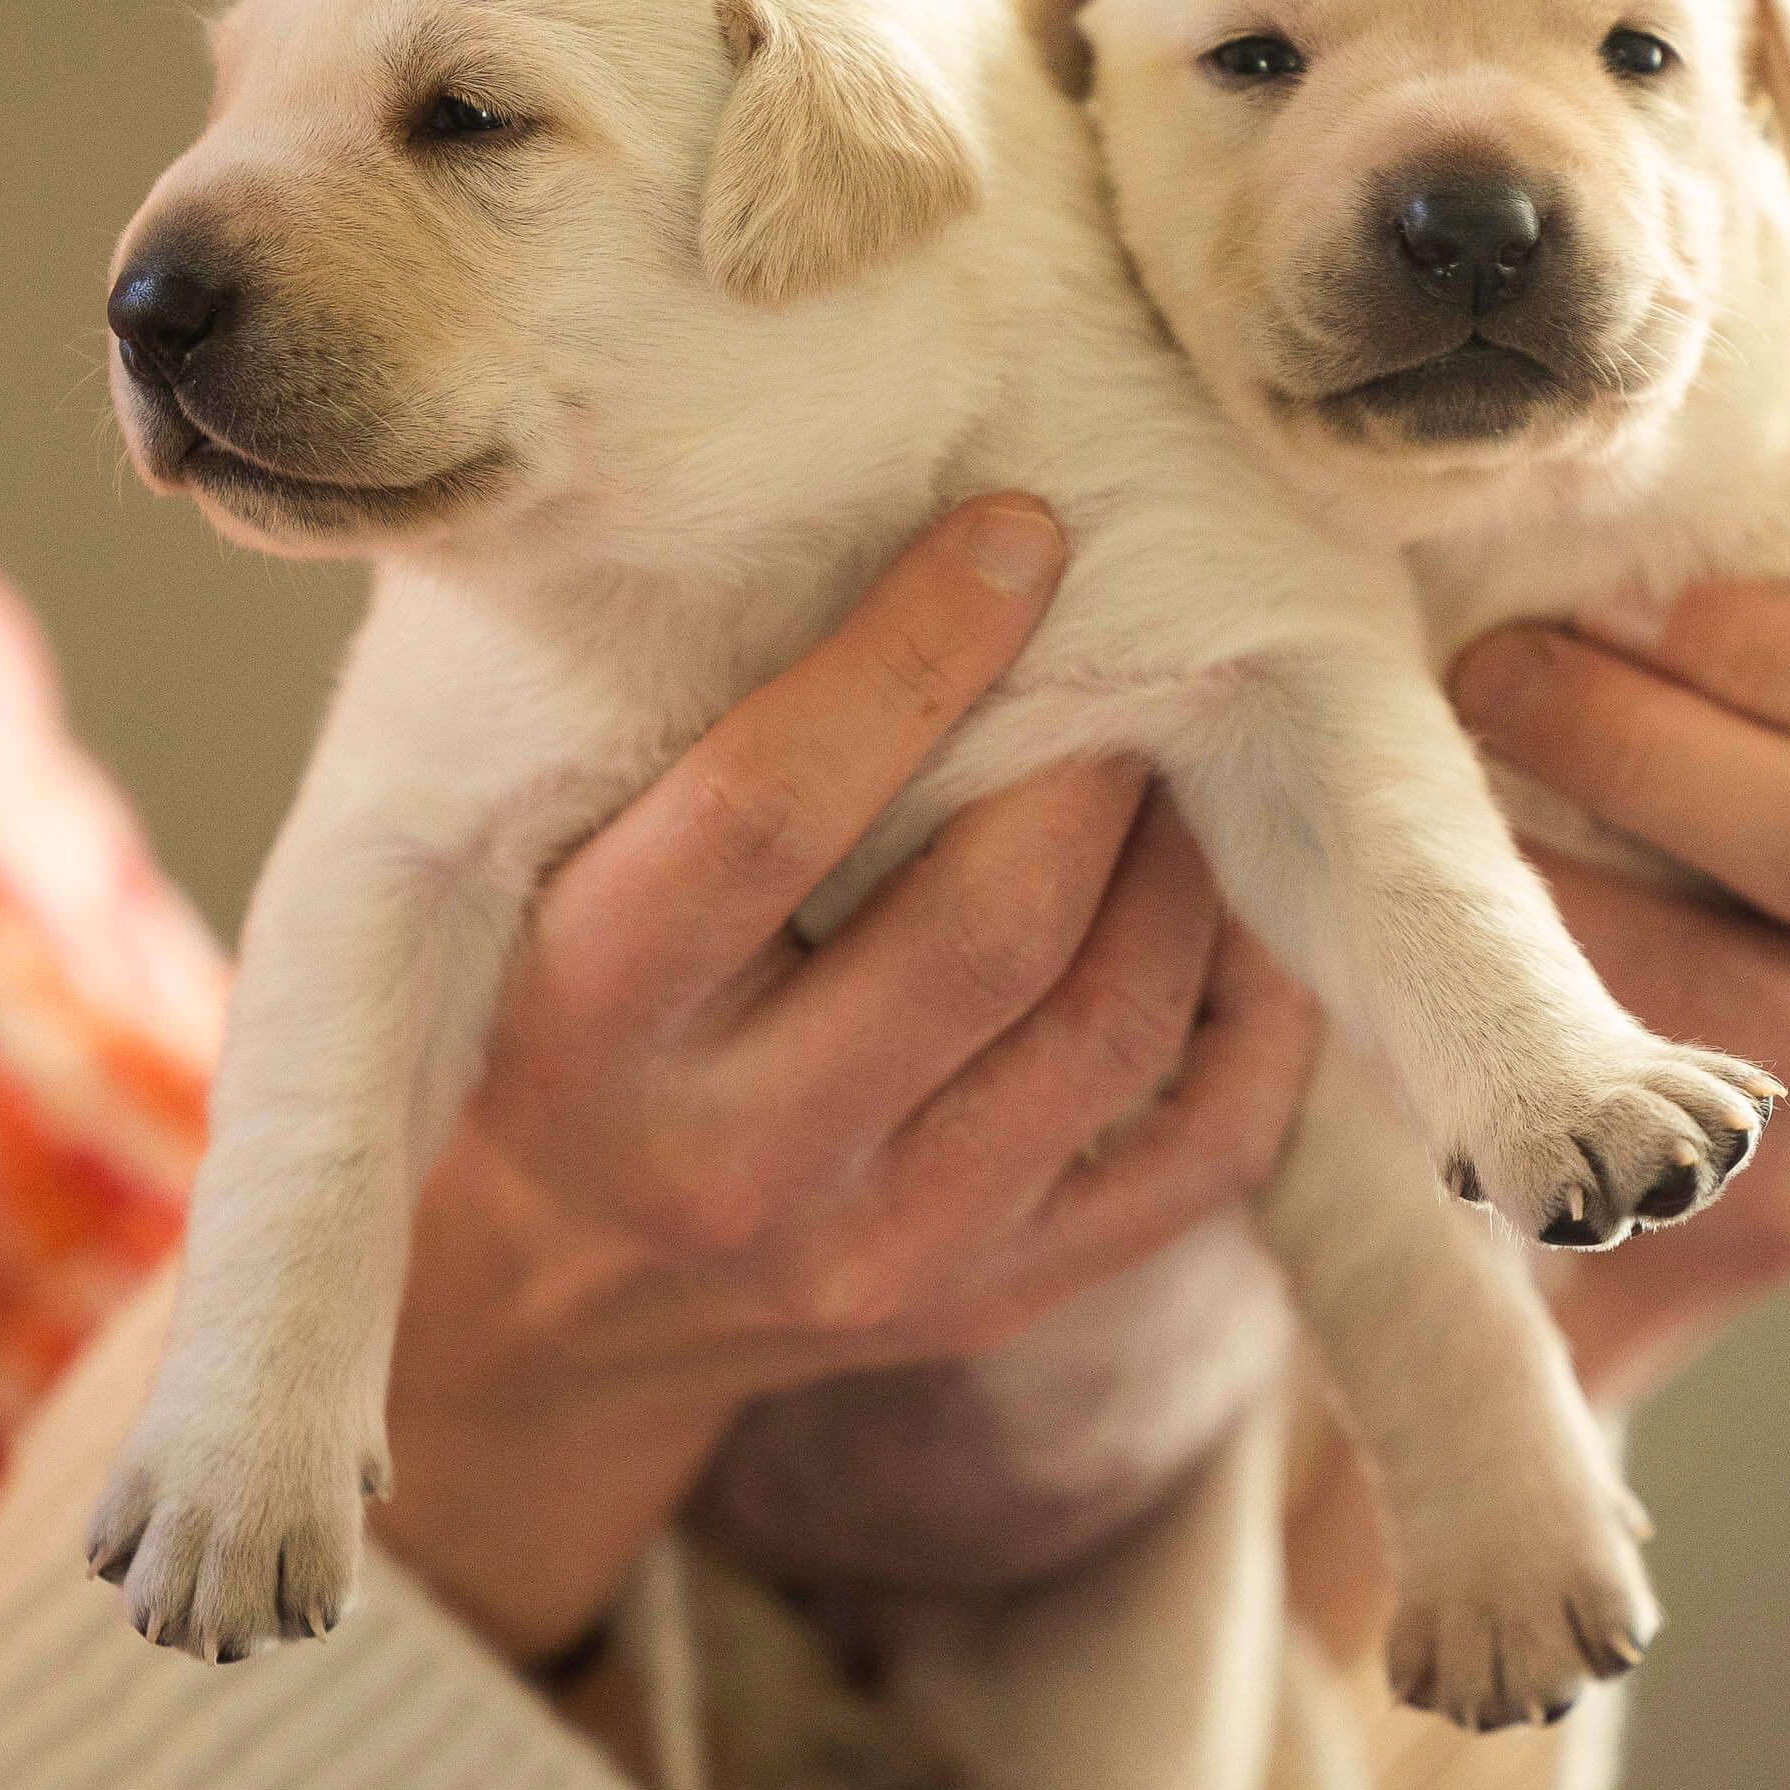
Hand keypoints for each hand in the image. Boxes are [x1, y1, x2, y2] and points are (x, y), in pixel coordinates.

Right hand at [372, 496, 1322, 1657]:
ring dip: (1184, 866)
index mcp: (584, 1018)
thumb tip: (871, 484)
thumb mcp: (534, 859)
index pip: (769, 807)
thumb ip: (665, 716)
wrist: (558, 1286)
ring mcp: (882, 1256)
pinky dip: (1255, 1005)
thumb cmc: (559, 982)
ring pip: (1111, 1028)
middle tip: (1136, 648)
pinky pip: (1203, 1146)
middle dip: (1088, 760)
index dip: (915, 650)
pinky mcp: (1000, 1305)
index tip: (1018, 528)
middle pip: (984, 930)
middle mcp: (730, 1158)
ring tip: (1181, 759)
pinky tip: (1238, 901)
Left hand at [1449, 584, 1789, 1414]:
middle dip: (1638, 746)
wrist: (1689, 1034)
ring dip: (1558, 888)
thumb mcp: (1773, 666)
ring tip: (1431, 796)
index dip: (1762, 642)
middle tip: (1488, 672)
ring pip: (1736, 998)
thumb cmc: (1710, 775)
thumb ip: (1743, 590)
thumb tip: (1626, 459)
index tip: (1605, 588)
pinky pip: (1646, 1107)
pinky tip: (1441, 934)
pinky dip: (1530, 1012)